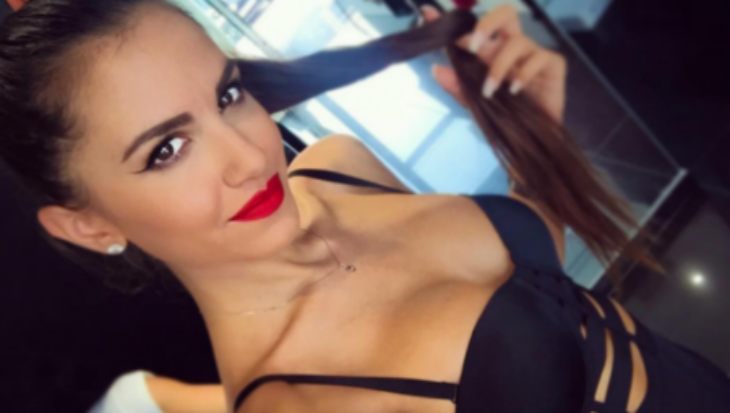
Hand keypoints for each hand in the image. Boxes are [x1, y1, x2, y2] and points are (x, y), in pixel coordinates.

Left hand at [423, 5, 566, 122]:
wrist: (533, 140)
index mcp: (492, 52)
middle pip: (505, 14)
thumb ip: (457, 86)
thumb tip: (436, 69)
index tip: (427, 14)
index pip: (473, 30)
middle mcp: (512, 47)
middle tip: (473, 45)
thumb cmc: (507, 118)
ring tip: (490, 91)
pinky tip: (515, 91)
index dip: (453, 22)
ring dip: (499, 66)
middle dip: (487, 23)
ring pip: (517, 41)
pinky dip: (523, 74)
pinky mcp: (553, 64)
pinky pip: (539, 58)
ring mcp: (534, 53)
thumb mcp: (475, 104)